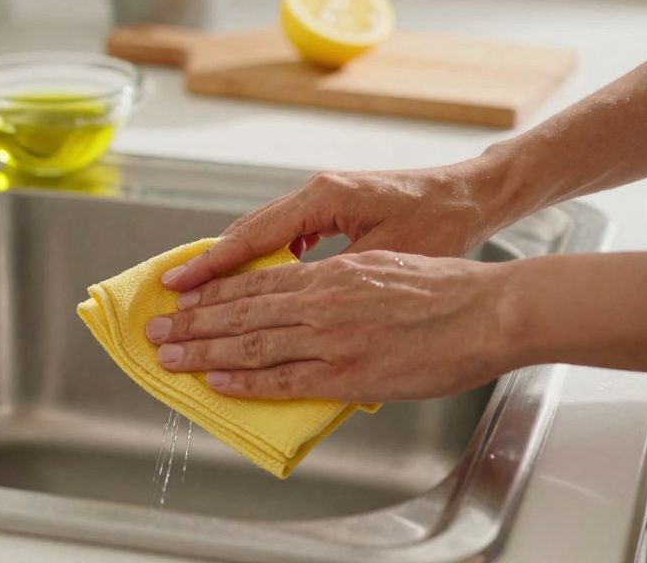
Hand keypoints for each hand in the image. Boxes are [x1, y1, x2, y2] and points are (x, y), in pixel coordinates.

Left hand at [146, 251, 514, 402]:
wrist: (489, 310)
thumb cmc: (445, 288)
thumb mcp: (380, 265)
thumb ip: (338, 283)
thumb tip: (308, 297)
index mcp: (331, 271)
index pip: (256, 280)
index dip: (214, 291)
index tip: (184, 298)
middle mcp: (323, 300)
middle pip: (242, 311)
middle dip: (193, 322)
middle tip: (157, 331)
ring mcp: (332, 338)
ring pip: (251, 343)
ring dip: (203, 351)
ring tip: (170, 357)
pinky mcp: (348, 373)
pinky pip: (284, 379)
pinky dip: (245, 380)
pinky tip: (217, 382)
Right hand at [161, 159, 519, 293]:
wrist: (474, 195)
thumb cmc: (441, 225)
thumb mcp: (388, 258)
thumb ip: (335, 277)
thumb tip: (290, 308)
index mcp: (324, 199)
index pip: (252, 236)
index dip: (212, 265)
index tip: (177, 287)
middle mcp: (315, 192)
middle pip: (247, 231)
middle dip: (209, 266)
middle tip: (171, 296)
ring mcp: (322, 197)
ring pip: (262, 232)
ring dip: (232, 264)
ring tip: (199, 295)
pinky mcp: (331, 207)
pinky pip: (283, 233)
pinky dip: (261, 258)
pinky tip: (251, 284)